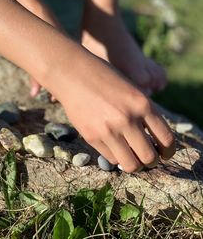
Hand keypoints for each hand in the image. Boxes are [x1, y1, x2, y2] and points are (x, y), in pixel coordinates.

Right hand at [46, 52, 175, 172]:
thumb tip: (151, 142)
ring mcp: (108, 130)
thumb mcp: (131, 90)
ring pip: (130, 164)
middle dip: (150, 161)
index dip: (167, 151)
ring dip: (133, 164)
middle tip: (146, 158)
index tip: (164, 153)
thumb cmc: (103, 79)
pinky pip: (110, 158)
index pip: (166, 139)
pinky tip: (113, 147)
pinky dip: (115, 156)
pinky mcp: (91, 137)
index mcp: (143, 104)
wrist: (72, 74)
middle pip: (149, 157)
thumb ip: (143, 113)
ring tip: (130, 157)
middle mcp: (127, 119)